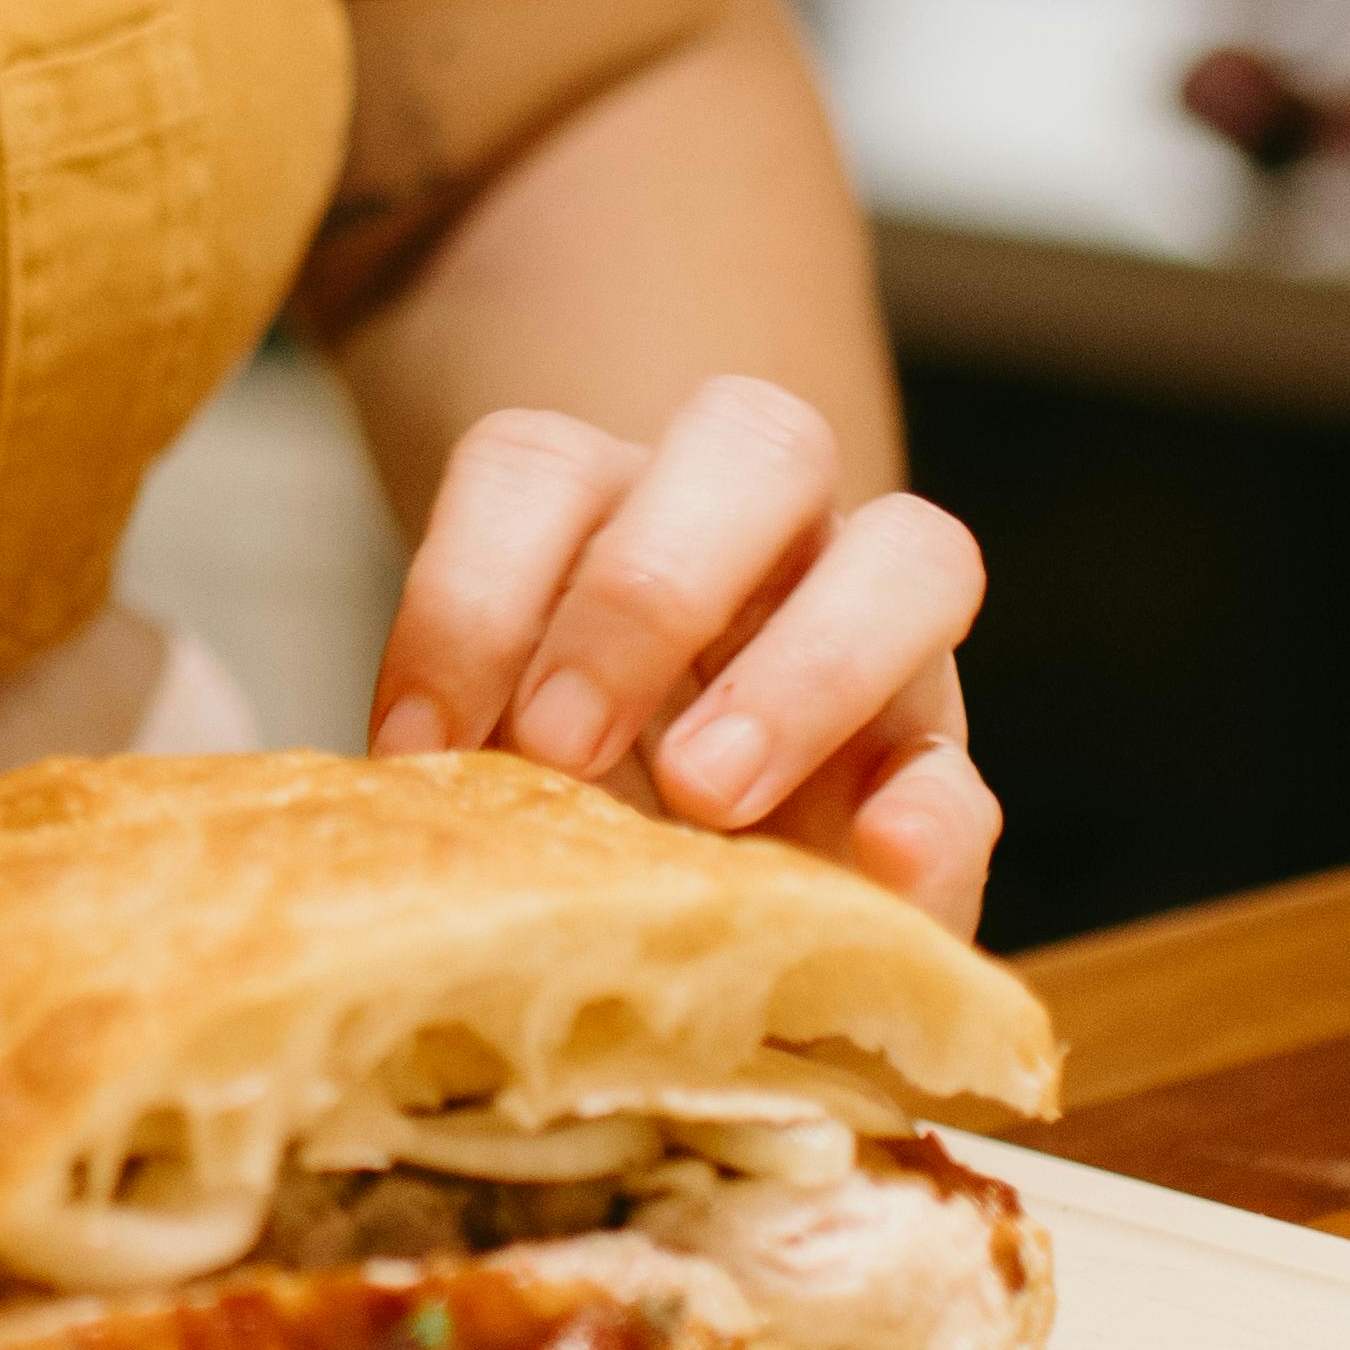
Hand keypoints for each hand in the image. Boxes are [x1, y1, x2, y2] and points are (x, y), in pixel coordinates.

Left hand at [366, 375, 995, 933]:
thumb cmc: (546, 807)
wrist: (677, 911)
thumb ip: (449, 762)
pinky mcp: (938, 781)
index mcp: (609, 509)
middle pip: (750, 437)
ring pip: (911, 549)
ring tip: (707, 798)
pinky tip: (880, 859)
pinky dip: (933, 808)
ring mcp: (878, 643)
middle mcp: (760, 536)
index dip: (465, 592)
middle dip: (650, 586)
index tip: (414, 746)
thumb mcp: (477, 771)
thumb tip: (384, 804)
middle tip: (563, 743)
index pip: (535, 465)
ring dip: (807, 667)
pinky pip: (964, 763)